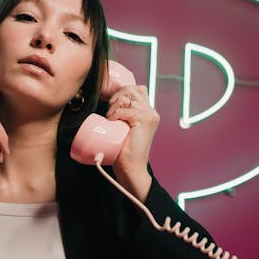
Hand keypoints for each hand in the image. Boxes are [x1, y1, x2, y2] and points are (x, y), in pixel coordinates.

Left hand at [105, 85, 159, 201]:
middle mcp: (152, 112)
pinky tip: (112, 122)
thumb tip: (107, 104)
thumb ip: (123, 117)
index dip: (121, 93)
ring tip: (111, 118)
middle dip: (117, 95)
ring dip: (114, 105)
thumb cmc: (125, 152)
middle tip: (110, 111)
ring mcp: (149, 116)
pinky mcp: (144, 120)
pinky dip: (114, 114)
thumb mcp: (125, 129)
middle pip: (132, 89)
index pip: (136, 89)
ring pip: (128, 97)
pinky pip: (124, 110)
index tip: (110, 104)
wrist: (132, 169)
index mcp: (149, 113)